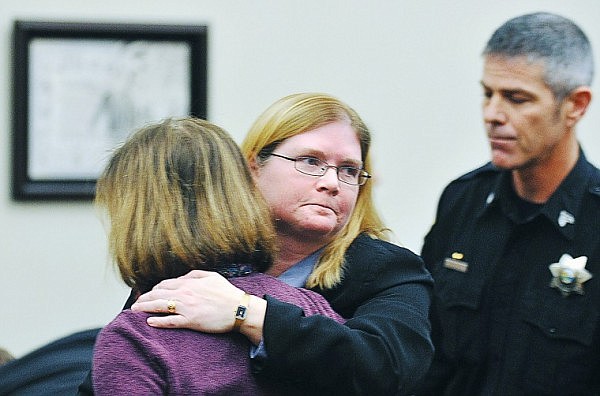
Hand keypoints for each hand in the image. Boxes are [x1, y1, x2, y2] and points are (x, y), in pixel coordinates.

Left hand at [131, 270, 265, 343]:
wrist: (239, 309)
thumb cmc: (227, 293)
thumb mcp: (212, 276)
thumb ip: (194, 274)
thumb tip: (182, 277)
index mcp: (189, 282)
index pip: (165, 284)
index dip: (154, 289)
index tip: (149, 293)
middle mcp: (185, 294)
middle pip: (158, 294)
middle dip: (144, 298)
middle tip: (135, 302)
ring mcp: (186, 308)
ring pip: (160, 306)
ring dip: (145, 308)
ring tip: (135, 310)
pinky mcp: (190, 321)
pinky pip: (170, 321)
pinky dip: (158, 321)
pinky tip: (149, 322)